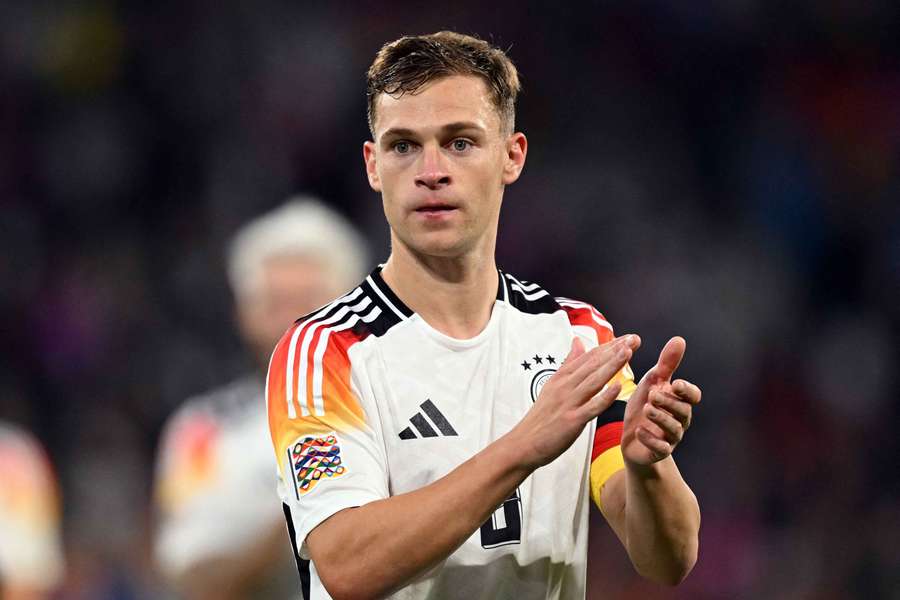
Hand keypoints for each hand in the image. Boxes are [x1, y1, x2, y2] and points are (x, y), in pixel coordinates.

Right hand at [512, 334, 641, 469]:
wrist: (523, 443)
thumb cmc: (541, 417)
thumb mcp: (552, 385)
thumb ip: (568, 364)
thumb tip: (577, 342)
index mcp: (562, 378)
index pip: (588, 357)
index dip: (609, 346)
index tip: (627, 338)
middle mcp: (565, 387)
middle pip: (593, 364)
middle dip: (615, 350)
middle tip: (634, 339)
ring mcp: (568, 403)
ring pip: (593, 381)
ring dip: (611, 366)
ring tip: (627, 352)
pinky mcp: (571, 420)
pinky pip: (591, 407)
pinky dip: (604, 397)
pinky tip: (617, 388)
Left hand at [621, 337, 700, 466]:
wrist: (632, 441)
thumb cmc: (645, 408)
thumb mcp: (652, 383)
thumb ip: (666, 364)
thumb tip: (679, 339)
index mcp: (679, 402)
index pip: (693, 396)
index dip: (687, 390)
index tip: (675, 383)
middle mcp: (679, 420)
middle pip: (683, 412)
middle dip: (669, 402)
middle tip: (653, 395)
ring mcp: (670, 438)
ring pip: (673, 430)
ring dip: (661, 419)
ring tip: (647, 409)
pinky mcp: (658, 452)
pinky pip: (660, 448)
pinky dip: (651, 439)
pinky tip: (639, 430)